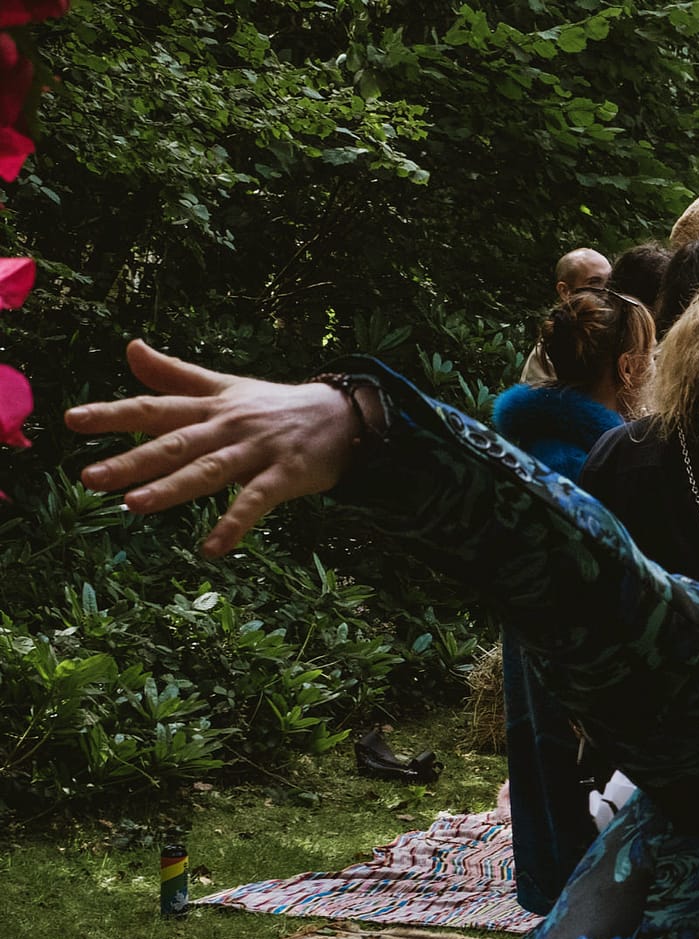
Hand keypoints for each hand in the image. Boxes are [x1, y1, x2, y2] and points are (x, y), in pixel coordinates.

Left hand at [69, 340, 362, 556]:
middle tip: (90, 478)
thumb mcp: (226, 386)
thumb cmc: (277, 406)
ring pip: (208, 471)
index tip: (72, 421)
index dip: (114, 414)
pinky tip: (212, 548)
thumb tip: (131, 348)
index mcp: (211, 407)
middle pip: (174, 444)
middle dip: (132, 460)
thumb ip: (175, 374)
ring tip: (134, 506)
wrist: (345, 416)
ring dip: (171, 489)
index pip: (155, 408)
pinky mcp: (285, 476)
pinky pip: (256, 503)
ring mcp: (257, 451)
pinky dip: (234, 525)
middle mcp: (229, 426)